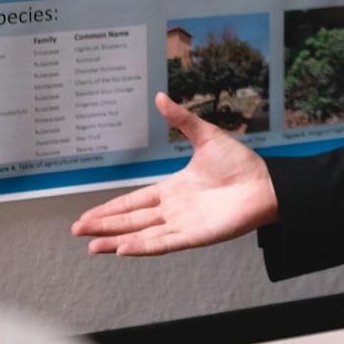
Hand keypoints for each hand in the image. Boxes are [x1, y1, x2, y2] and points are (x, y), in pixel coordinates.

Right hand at [71, 93, 278, 255]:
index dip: (110, 208)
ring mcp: (183, 224)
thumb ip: (181, 119)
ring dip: (117, 240)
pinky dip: (144, 247)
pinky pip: (165, 244)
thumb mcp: (205, 135)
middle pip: (131, 220)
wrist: (266, 183)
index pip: (133, 201)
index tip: (87, 216)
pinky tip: (123, 248)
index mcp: (173, 189)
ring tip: (92, 246)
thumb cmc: (239, 162)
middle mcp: (174, 209)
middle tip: (77, 230)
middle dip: (104, 226)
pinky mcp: (196, 236)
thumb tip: (160, 95)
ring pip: (142, 236)